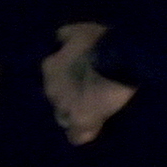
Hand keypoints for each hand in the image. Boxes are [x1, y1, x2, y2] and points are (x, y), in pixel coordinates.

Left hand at [42, 21, 136, 144]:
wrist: (116, 58)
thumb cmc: (98, 42)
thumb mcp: (78, 31)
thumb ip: (65, 36)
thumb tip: (58, 39)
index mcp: (49, 67)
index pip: (51, 78)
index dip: (65, 78)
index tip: (79, 76)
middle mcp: (51, 89)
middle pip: (56, 99)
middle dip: (68, 97)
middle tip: (87, 92)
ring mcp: (65, 107)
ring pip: (63, 117)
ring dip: (74, 114)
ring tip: (91, 111)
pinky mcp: (81, 121)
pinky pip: (76, 136)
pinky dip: (81, 135)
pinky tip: (89, 131)